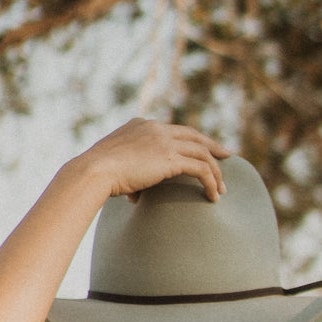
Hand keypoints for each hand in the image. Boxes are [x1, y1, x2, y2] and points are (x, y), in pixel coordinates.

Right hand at [79, 119, 228, 204]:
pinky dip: (211, 182)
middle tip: (226, 156)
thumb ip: (129, 175)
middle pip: (194, 136)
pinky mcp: (170, 158)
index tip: (200, 150)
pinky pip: (201, 168)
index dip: (190, 140)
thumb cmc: (96, 175)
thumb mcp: (113, 169)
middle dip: (212, 146)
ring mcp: (164, 141)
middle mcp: (156, 128)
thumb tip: (135, 195)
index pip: (173, 130)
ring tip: (222, 189)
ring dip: (215, 172)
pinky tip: (214, 197)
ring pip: (202, 153)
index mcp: (141, 125)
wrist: (94, 171)